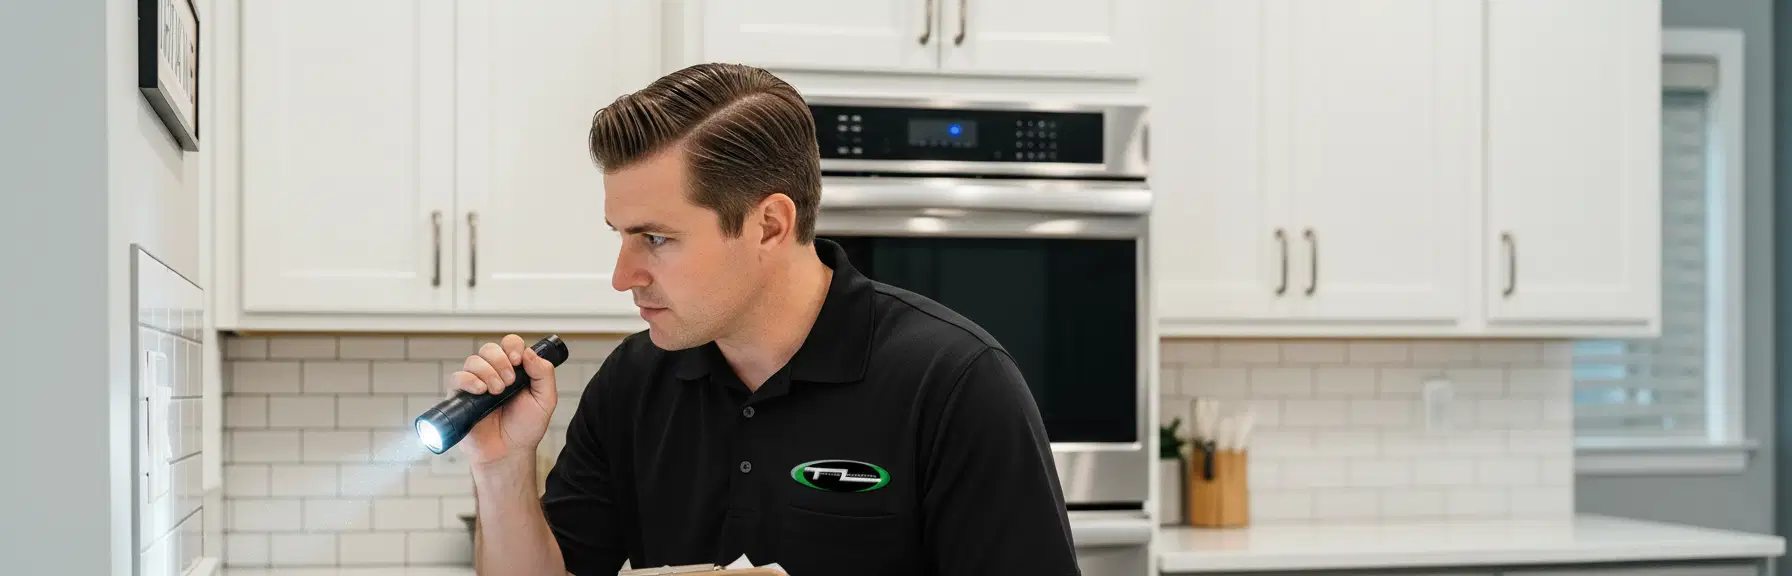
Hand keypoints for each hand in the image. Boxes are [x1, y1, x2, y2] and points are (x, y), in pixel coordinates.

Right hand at [448, 334, 557, 467]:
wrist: (509, 452)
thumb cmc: (526, 428)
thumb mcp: (545, 400)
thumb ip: (543, 374)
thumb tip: (529, 352)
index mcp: (514, 370)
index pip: (509, 344)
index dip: (512, 346)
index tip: (518, 361)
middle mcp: (493, 373)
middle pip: (489, 348)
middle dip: (500, 361)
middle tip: (508, 382)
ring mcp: (476, 384)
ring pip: (473, 361)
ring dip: (487, 372)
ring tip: (496, 392)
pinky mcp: (460, 397)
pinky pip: (457, 378)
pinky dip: (469, 380)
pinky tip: (480, 391)